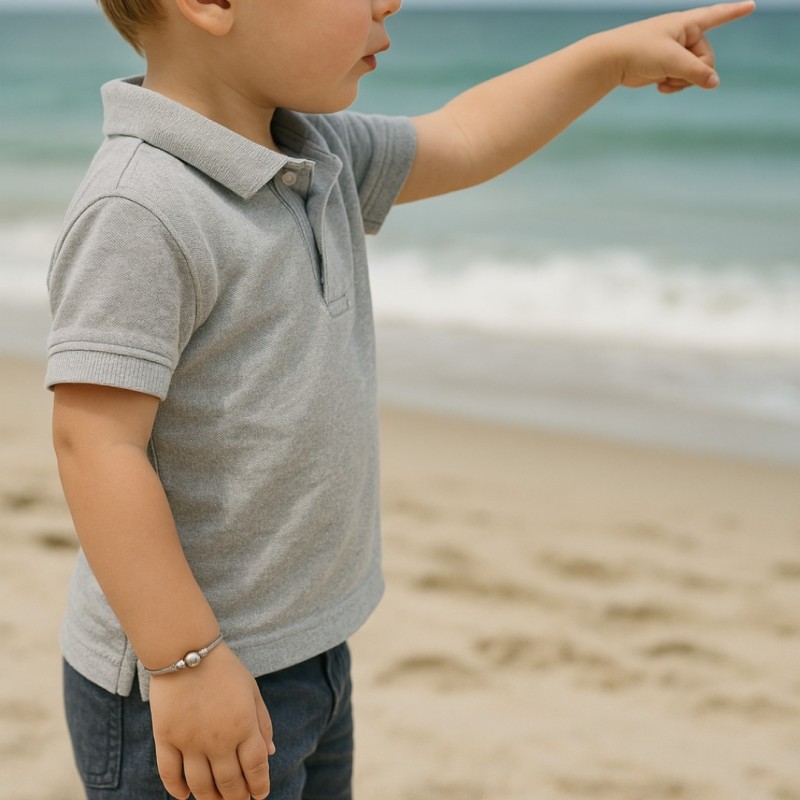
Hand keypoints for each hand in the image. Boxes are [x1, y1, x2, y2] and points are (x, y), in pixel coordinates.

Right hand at [150, 643, 274, 799]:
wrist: (186, 650)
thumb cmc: (223, 668)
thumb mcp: (252, 690)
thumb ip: (262, 722)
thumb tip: (270, 753)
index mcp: (244, 726)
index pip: (256, 767)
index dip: (259, 785)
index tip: (260, 794)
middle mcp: (218, 739)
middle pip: (229, 782)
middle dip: (237, 797)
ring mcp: (190, 742)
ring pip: (201, 785)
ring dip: (210, 798)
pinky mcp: (165, 739)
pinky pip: (169, 774)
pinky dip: (177, 790)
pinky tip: (185, 795)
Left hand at [600, 1, 755, 92]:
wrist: (610, 60)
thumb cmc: (639, 51)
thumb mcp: (672, 61)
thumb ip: (697, 72)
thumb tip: (714, 83)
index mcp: (687, 23)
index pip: (717, 15)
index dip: (735, 11)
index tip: (751, 5)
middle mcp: (683, 35)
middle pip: (707, 58)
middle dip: (694, 71)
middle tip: (673, 74)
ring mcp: (674, 52)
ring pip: (694, 72)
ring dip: (682, 81)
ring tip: (663, 81)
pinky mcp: (664, 66)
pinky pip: (681, 79)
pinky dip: (674, 86)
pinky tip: (660, 88)